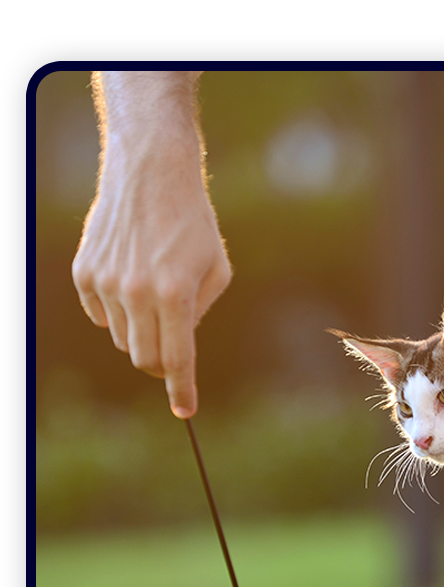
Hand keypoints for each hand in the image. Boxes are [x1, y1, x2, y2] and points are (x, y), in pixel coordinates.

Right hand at [72, 72, 231, 417]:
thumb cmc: (193, 224)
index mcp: (176, 295)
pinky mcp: (84, 273)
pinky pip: (100, 315)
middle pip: (144, 359)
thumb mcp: (216, 270)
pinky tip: (130, 280)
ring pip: (121, 337)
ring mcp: (106, 283)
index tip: (186, 411)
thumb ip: (200, 313)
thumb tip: (178, 346)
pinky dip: (117, 311)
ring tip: (155, 294)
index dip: (182, 391)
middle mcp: (137, 293)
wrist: (151, 174)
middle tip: (173, 355)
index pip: (178, 360)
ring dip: (140, 330)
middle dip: (161, 365)